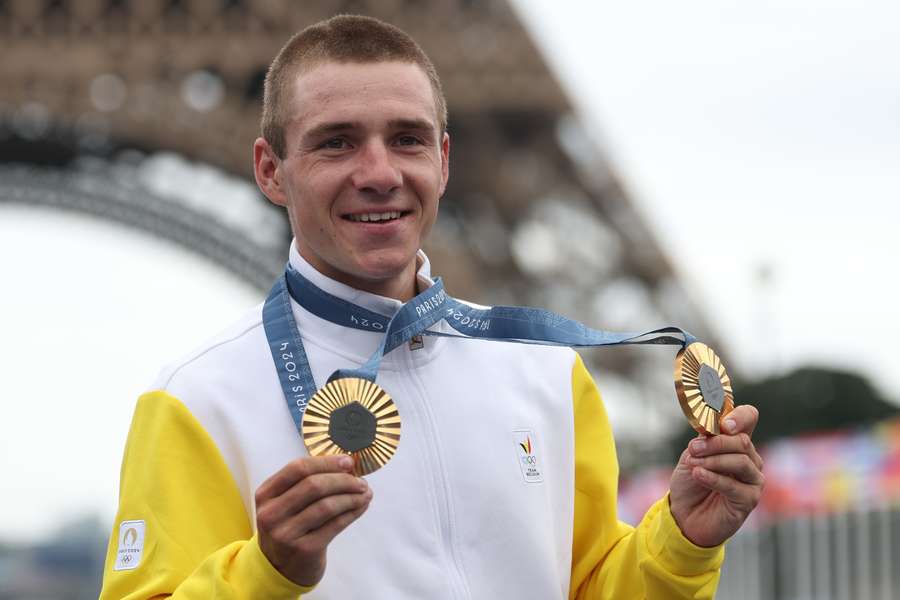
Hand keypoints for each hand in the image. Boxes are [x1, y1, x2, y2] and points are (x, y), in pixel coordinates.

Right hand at [255, 455, 372, 586]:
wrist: (280, 570)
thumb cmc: (289, 528)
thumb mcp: (285, 504)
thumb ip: (307, 483)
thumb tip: (346, 465)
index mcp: (266, 494)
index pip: (298, 468)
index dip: (326, 462)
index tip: (348, 462)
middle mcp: (271, 513)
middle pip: (314, 485)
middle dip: (344, 480)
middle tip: (361, 481)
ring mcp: (286, 533)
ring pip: (327, 505)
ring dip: (352, 497)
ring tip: (365, 493)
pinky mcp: (305, 549)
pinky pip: (335, 524)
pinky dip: (352, 512)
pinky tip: (361, 507)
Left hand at [669, 405, 763, 546]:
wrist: (683, 514)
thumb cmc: (690, 482)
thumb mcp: (692, 455)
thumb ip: (704, 440)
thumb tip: (713, 427)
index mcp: (736, 442)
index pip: (749, 417)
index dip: (740, 416)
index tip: (722, 424)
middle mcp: (750, 458)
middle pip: (742, 441)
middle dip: (715, 443)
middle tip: (693, 448)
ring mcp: (753, 480)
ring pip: (741, 461)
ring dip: (713, 461)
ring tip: (693, 465)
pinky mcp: (750, 500)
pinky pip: (735, 485)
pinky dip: (714, 478)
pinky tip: (699, 475)